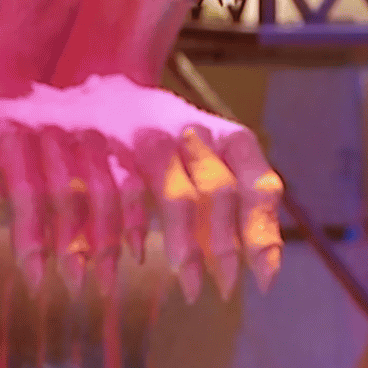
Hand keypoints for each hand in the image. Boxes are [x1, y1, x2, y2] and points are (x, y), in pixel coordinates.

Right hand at [0, 76, 282, 302]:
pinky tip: (137, 259)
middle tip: (228, 289)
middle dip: (227, 246)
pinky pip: (125, 196)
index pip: (259, 184)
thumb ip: (239, 191)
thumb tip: (267, 257)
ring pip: (177, 199)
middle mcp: (193, 130)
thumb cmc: (170, 130)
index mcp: (226, 134)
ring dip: (186, 249)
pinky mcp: (105, 143)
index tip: (266, 277)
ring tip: (191, 288)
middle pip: (220, 193)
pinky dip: (133, 232)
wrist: (100, 78)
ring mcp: (149, 134)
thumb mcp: (213, 150)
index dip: (265, 232)